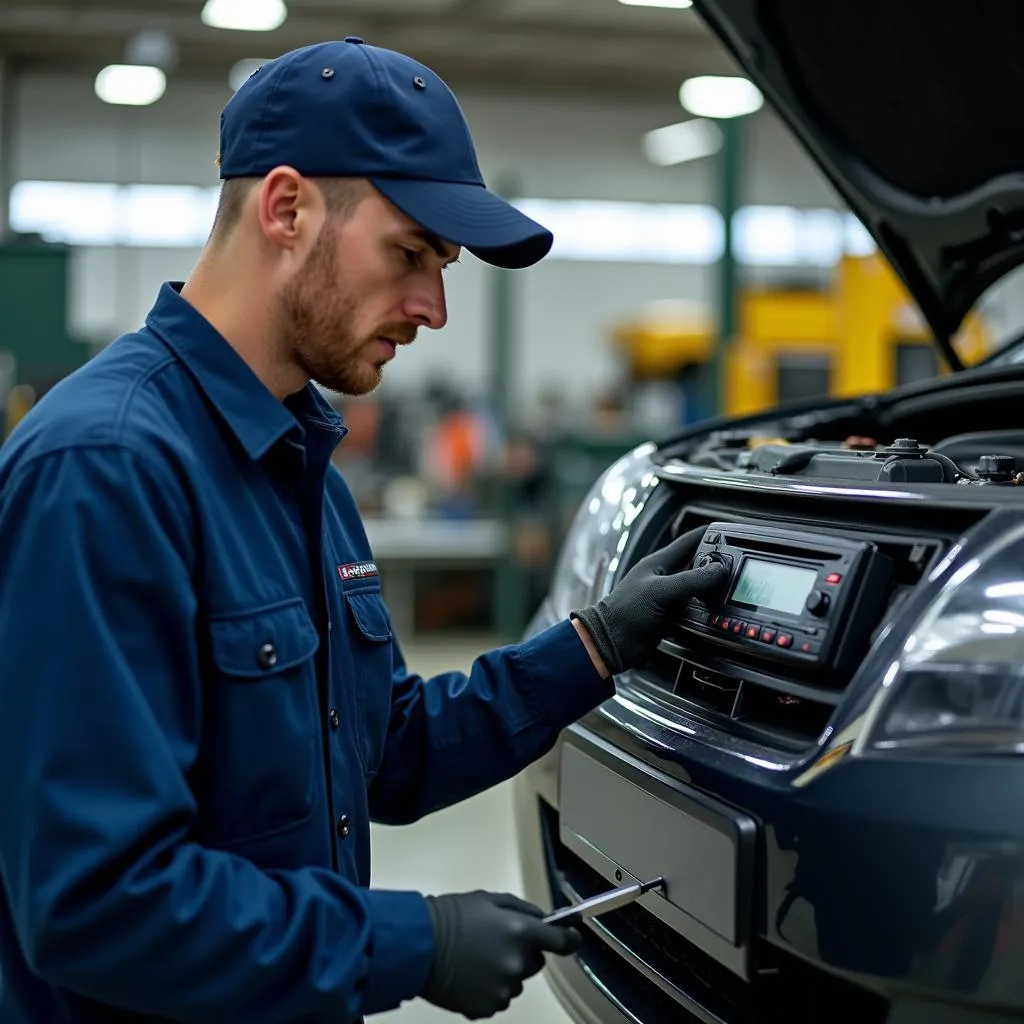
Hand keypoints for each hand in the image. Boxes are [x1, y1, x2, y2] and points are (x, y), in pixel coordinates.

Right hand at [421, 890, 580, 1018]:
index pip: (560, 941)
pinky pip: (500, 998)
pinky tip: (472, 974)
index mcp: (519, 932)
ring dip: (506, 971)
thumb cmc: (449, 917)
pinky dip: (491, 988)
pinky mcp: (487, 1007)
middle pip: (537, 962)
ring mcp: (503, 989)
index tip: (573, 939)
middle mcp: (516, 963)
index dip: (569, 939)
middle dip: (525, 952)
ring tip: (479, 958)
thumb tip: (541, 918)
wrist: (419, 946)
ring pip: (517, 981)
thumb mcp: (489, 899)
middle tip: (499, 941)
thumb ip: (521, 908)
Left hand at [571, 526, 727, 674]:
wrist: (611, 644)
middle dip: (715, 563)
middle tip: (738, 563)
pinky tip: (716, 612)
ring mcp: (667, 598)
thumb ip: (691, 580)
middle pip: (696, 565)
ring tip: (731, 587)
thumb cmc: (625, 612)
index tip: (730, 531)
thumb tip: (719, 569)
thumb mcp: (661, 592)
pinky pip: (693, 610)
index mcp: (659, 563)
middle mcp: (664, 578)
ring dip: (712, 589)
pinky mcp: (669, 617)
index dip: (709, 534)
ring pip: (697, 588)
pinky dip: (705, 610)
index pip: (689, 541)